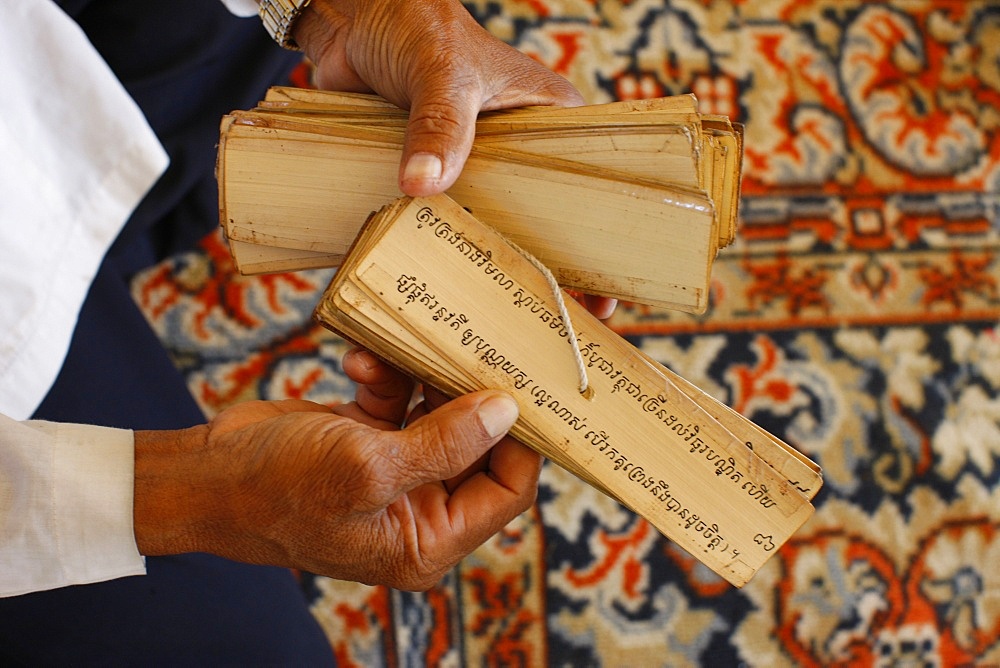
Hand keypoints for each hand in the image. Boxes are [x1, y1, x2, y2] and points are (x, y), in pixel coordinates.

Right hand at [133, 349, 541, 589]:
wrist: (204, 476)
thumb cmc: (275, 488)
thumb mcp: (365, 468)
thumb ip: (443, 444)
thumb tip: (507, 413)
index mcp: (427, 539)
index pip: (506, 490)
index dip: (522, 440)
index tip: (523, 385)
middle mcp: (418, 509)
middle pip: (479, 447)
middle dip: (474, 397)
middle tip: (477, 344)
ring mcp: (395, 473)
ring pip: (441, 415)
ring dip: (425, 376)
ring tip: (411, 343)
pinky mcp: (370, 440)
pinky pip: (400, 400)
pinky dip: (387, 375)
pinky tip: (358, 360)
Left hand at [293, 0, 615, 318]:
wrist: (350, 16)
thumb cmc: (415, 22)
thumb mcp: (442, 71)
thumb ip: (440, 122)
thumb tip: (422, 185)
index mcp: (551, 124)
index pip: (590, 195)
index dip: (599, 251)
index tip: (599, 303)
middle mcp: (518, 156)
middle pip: (540, 227)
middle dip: (542, 275)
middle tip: (544, 328)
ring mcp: (470, 172)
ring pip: (486, 233)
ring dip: (483, 273)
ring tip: (490, 326)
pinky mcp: (426, 180)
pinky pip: (435, 226)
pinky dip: (431, 256)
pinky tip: (431, 297)